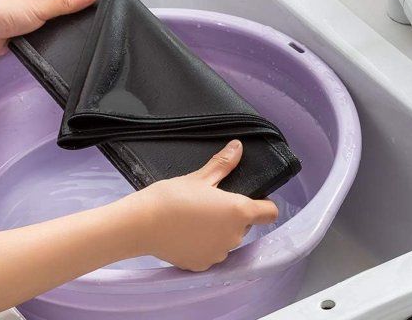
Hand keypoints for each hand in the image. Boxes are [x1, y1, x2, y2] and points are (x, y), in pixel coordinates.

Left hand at [0, 0, 95, 55]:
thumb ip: (67, 3)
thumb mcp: (42, 6)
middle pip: (61, 14)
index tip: (93, 18)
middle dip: (67, 25)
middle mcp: (35, 3)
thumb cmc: (6, 10)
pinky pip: (40, 42)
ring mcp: (29, 21)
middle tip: (82, 36)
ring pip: (51, 30)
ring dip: (54, 37)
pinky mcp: (23, 37)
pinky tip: (53, 53)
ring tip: (68, 47)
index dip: (79, 6)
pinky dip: (44, 46)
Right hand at [118, 140, 278, 270]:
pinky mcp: (203, 265)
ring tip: (195, 218)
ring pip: (227, 239)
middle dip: (232, 214)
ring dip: (219, 230)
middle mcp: (234, 236)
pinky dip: (204, 244)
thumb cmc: (172, 196)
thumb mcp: (199, 177)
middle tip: (210, 202)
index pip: (269, 212)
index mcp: (238, 212)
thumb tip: (238, 147)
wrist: (142, 224)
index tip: (250, 197)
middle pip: (244, 224)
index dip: (263, 204)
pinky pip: (211, 252)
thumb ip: (223, 164)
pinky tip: (186, 234)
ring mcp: (219, 253)